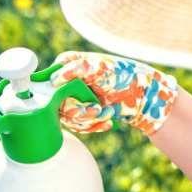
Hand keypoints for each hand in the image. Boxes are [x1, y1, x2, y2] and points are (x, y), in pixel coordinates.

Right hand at [51, 51, 178, 135]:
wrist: (144, 95)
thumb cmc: (123, 75)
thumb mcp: (99, 67)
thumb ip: (75, 69)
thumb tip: (54, 79)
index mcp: (68, 65)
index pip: (48, 80)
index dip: (56, 93)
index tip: (70, 98)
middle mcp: (68, 82)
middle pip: (55, 104)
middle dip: (77, 110)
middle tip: (95, 109)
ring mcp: (75, 98)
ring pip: (67, 117)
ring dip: (88, 119)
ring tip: (106, 113)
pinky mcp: (83, 112)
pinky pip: (78, 126)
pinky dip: (93, 126)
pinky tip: (107, 120)